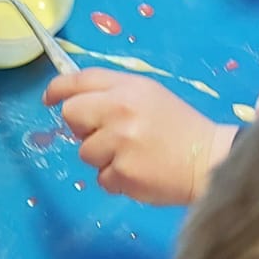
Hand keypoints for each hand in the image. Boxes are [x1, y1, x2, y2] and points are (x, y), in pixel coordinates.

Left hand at [45, 70, 235, 206]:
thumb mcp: (149, 96)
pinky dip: (116, 179)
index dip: (58, 88)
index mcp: (128, 87)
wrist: (210, 160)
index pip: (80, 79)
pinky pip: (101, 177)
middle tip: (108, 135)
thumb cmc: (179, 128)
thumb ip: (114, 94)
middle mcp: (120, 110)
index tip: (49, 99)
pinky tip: (139, 172)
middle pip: (71, 114)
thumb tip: (72, 103)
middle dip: (82, 127)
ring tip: (133, 156)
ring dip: (102, 158)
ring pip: (84, 151)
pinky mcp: (122, 172)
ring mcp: (120, 142)